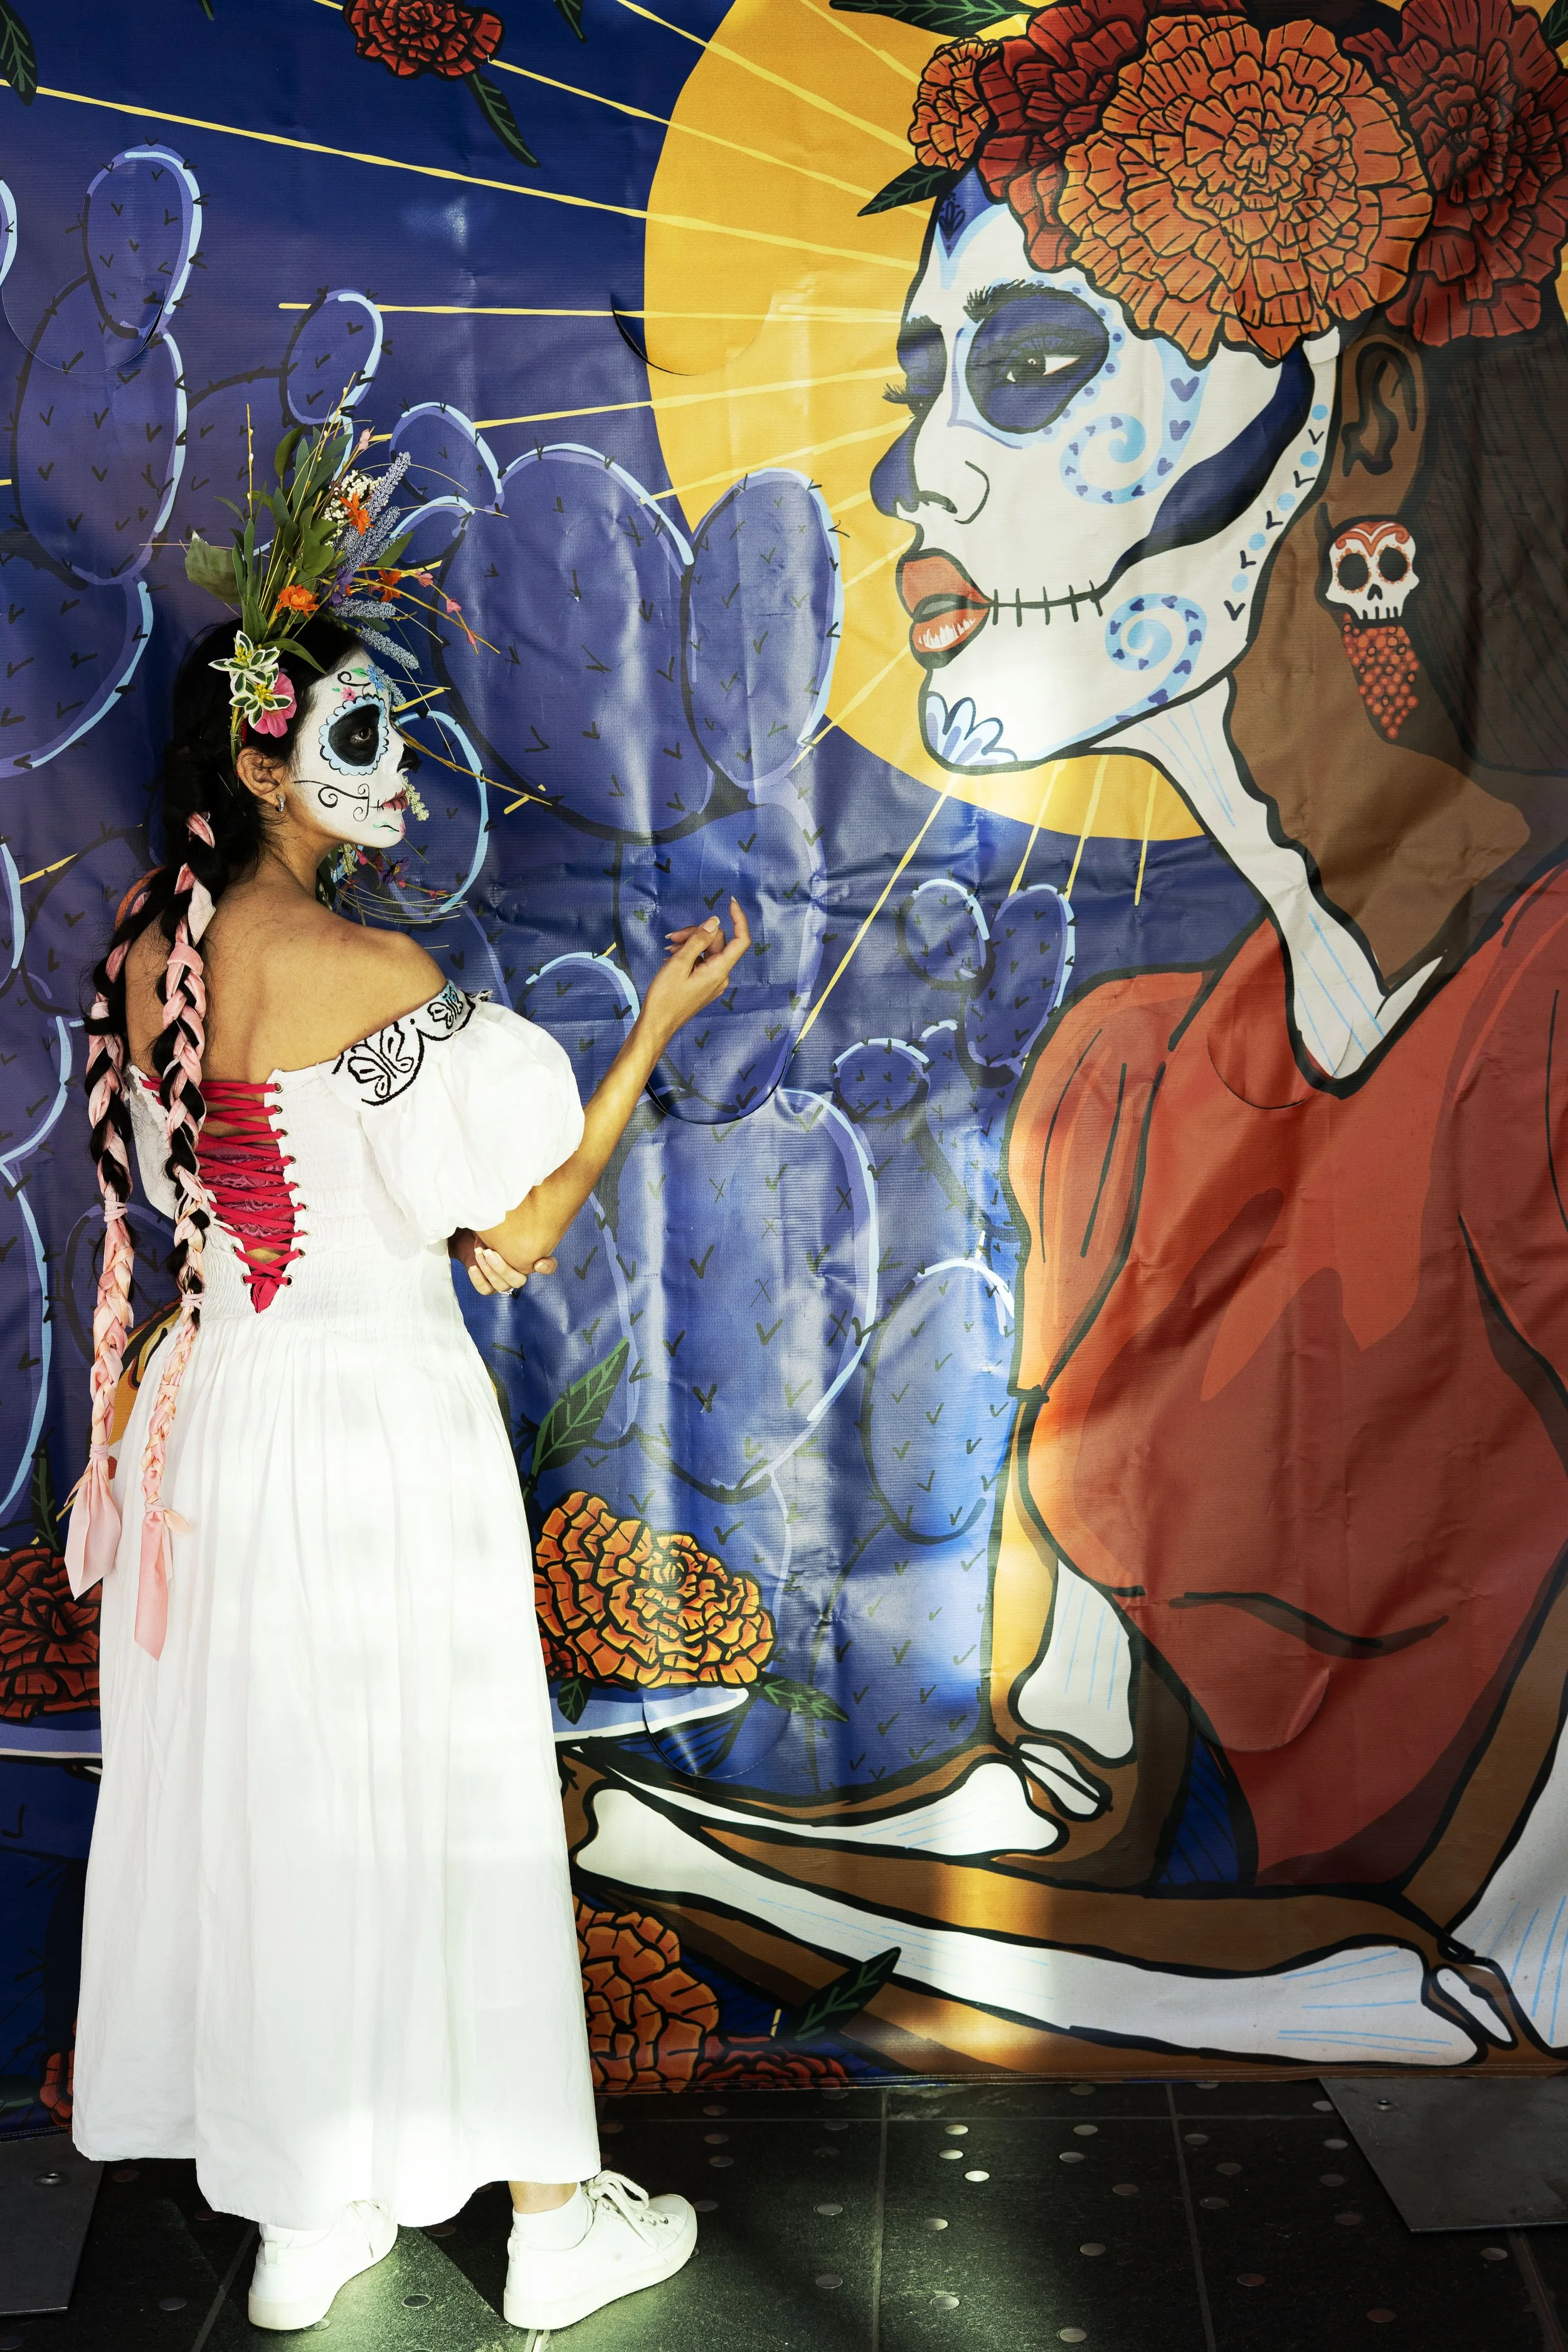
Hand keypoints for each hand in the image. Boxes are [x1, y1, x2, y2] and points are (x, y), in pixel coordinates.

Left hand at [448, 1229, 556, 1294]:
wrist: (466, 1234)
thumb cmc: (488, 1225)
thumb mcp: (500, 1220)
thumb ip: (512, 1220)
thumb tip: (515, 1205)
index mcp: (528, 1256)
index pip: (548, 1266)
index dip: (547, 1267)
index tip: (538, 1263)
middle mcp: (518, 1271)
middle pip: (519, 1281)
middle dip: (503, 1268)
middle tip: (490, 1252)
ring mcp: (503, 1280)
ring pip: (503, 1286)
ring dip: (490, 1270)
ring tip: (480, 1253)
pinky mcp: (487, 1285)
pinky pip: (485, 1290)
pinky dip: (479, 1279)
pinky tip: (473, 1267)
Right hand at [641, 900, 751, 1044]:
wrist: (657, 1024)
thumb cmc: (665, 997)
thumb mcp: (679, 964)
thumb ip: (698, 940)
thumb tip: (715, 921)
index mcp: (719, 971)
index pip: (741, 940)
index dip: (738, 919)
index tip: (729, 902)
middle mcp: (721, 976)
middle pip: (717, 942)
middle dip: (696, 934)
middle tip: (672, 937)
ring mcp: (714, 981)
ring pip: (708, 951)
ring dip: (689, 944)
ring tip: (668, 949)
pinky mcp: (705, 984)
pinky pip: (702, 962)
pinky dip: (689, 955)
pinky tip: (671, 957)